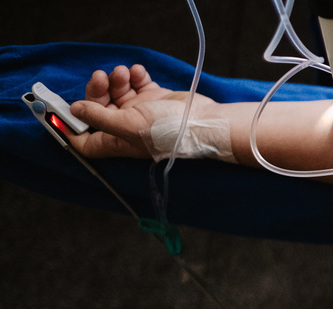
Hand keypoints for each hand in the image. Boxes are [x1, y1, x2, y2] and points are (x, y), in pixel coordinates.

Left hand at [66, 64, 219, 158]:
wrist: (203, 121)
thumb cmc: (169, 131)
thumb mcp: (128, 124)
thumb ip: (99, 116)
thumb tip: (75, 109)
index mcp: (118, 141)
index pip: (86, 142)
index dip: (70, 129)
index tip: (60, 112)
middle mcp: (126, 128)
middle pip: (97, 109)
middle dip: (96, 91)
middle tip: (101, 77)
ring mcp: (141, 113)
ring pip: (116, 92)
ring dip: (116, 79)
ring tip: (124, 73)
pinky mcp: (154, 100)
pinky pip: (137, 84)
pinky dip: (135, 76)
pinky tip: (139, 73)